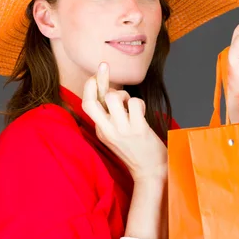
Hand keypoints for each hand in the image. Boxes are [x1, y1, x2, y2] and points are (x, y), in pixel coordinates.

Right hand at [82, 62, 168, 181]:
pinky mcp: (137, 130)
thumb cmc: (136, 149)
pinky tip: (142, 113)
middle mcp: (107, 130)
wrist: (150, 172)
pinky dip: (140, 103)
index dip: (90, 86)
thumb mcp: (116, 133)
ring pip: (115, 97)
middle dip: (98, 79)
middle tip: (104, 66)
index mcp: (100, 131)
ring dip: (125, 94)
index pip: (87, 104)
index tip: (97, 74)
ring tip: (130, 105)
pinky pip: (135, 103)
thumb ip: (110, 114)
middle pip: (91, 101)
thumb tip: (107, 89)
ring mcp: (122, 131)